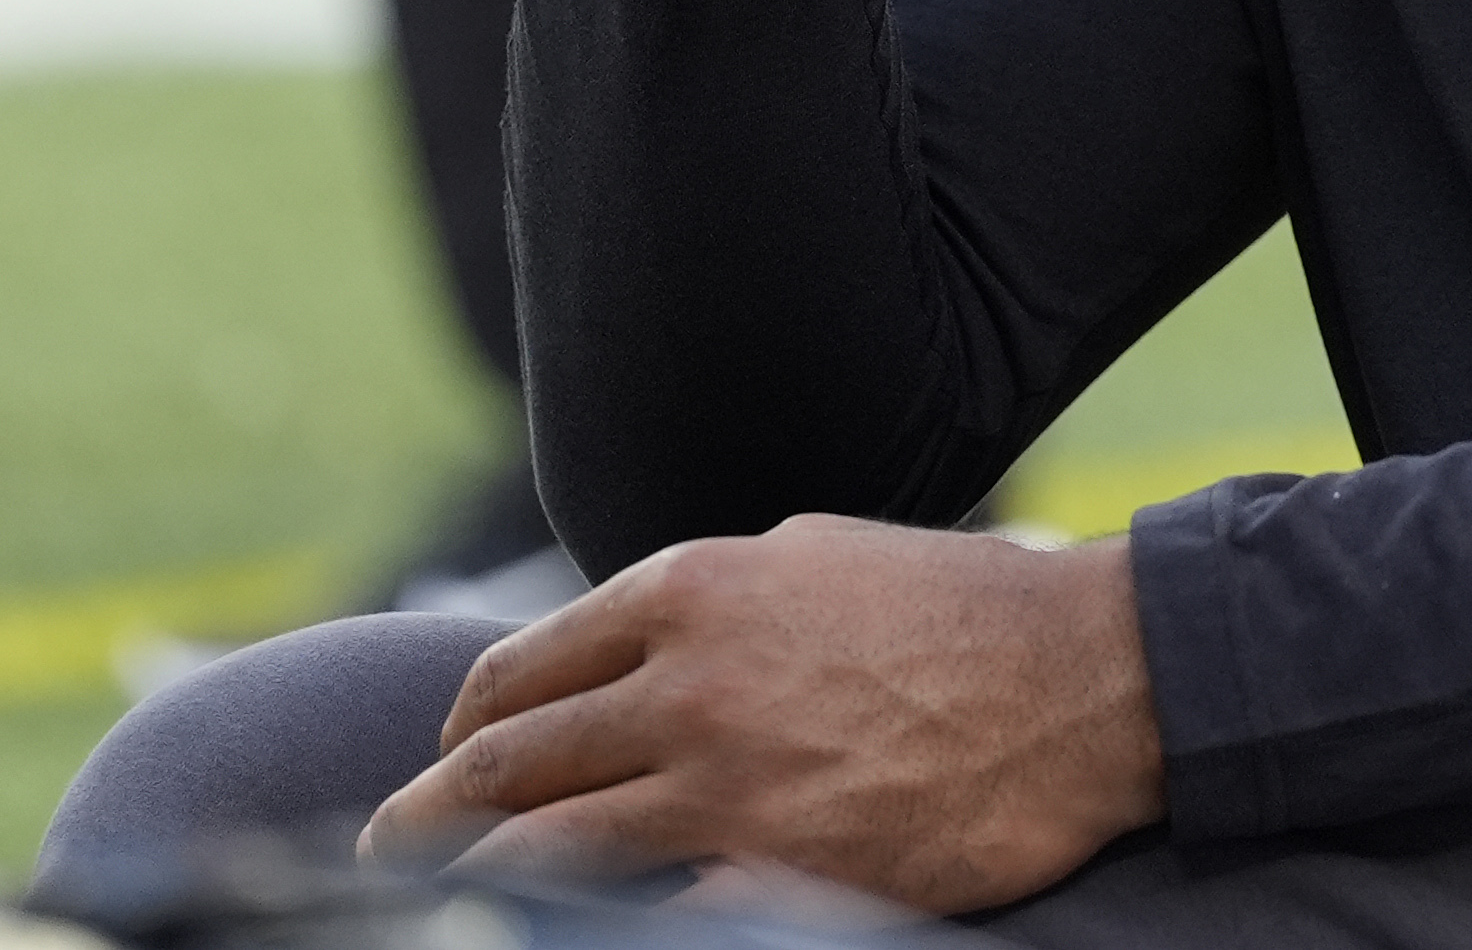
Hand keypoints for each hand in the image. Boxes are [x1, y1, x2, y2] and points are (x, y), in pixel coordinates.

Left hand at [360, 519, 1162, 912]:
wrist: (1088, 678)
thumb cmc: (964, 610)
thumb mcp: (817, 558)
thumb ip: (712, 604)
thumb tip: (629, 643)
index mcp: (692, 593)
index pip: (521, 668)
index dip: (466, 723)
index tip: (448, 757)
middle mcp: (688, 686)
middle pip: (506, 763)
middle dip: (425, 814)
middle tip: (383, 847)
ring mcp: (728, 787)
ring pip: (544, 848)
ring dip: (468, 879)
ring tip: (429, 899)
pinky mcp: (779, 872)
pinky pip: (648, 918)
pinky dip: (592, 929)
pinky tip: (562, 937)